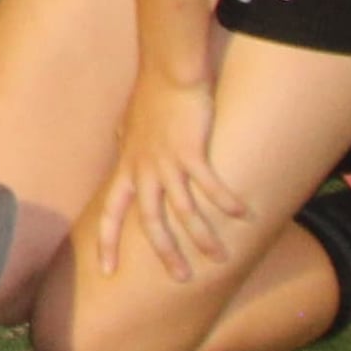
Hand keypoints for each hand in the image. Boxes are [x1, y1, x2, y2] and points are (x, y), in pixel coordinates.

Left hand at [88, 65, 248, 285]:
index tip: (105, 270)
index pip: (110, 212)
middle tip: (182, 279)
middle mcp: (143, 169)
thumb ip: (127, 141)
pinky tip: (244, 215)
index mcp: (127, 167)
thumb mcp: (130, 124)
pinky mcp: (190, 152)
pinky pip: (209, 186)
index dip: (107, 242)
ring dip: (202, 236)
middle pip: (150, 222)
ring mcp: (166, 162)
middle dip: (166, 253)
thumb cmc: (151, 96)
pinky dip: (226, 202)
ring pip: (183, 211)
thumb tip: (120, 141)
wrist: (167, 72)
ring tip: (219, 258)